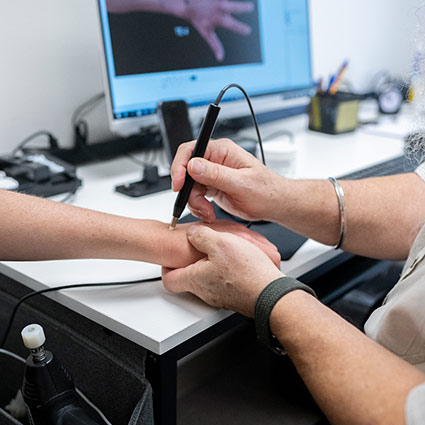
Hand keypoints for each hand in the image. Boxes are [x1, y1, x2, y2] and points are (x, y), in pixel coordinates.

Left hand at [162, 225, 283, 316]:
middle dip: (192, 261)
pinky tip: (238, 260)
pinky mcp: (235, 295)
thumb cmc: (246, 272)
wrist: (271, 294)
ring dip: (212, 263)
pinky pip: (225, 281)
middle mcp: (205, 291)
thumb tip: (193, 232)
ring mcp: (220, 296)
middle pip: (190, 277)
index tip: (170, 257)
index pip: (168, 279)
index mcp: (196, 279)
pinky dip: (227, 270)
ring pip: (209, 278)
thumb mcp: (220, 242)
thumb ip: (201, 235)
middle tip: (198, 248)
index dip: (166, 267)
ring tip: (223, 250)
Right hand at [171, 138, 282, 222]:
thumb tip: (193, 165)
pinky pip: (195, 194)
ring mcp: (213, 173)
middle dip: (188, 191)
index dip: (179, 166)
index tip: (178, 184)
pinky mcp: (212, 186)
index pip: (191, 150)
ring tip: (207, 212)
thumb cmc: (265, 191)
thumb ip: (216, 174)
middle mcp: (215, 159)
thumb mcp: (241, 183)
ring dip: (194, 201)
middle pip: (186, 170)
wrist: (273, 204)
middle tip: (198, 204)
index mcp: (222, 150)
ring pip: (189, 185)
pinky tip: (208, 212)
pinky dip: (198, 205)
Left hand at [182, 0, 253, 60]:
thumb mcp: (206, 33)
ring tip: (247, 5)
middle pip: (234, 7)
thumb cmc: (198, 20)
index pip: (232, 25)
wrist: (186, 4)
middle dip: (243, 7)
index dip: (240, 29)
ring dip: (235, 2)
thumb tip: (220, 58)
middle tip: (251, 8)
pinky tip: (230, 1)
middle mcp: (219, 7)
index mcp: (218, 19)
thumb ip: (215, 45)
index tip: (248, 31)